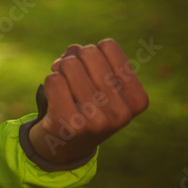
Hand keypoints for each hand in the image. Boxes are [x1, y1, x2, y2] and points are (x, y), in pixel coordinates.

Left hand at [28, 39, 148, 165]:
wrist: (68, 142)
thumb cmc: (85, 101)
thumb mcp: (97, 79)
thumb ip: (82, 56)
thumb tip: (61, 64)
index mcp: (137, 99)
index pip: (107, 46)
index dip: (92, 53)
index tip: (91, 71)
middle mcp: (121, 113)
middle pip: (87, 53)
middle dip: (74, 60)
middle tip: (73, 80)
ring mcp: (96, 121)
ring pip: (68, 65)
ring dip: (60, 72)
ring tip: (64, 91)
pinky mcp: (69, 125)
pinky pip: (53, 80)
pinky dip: (49, 84)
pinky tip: (55, 101)